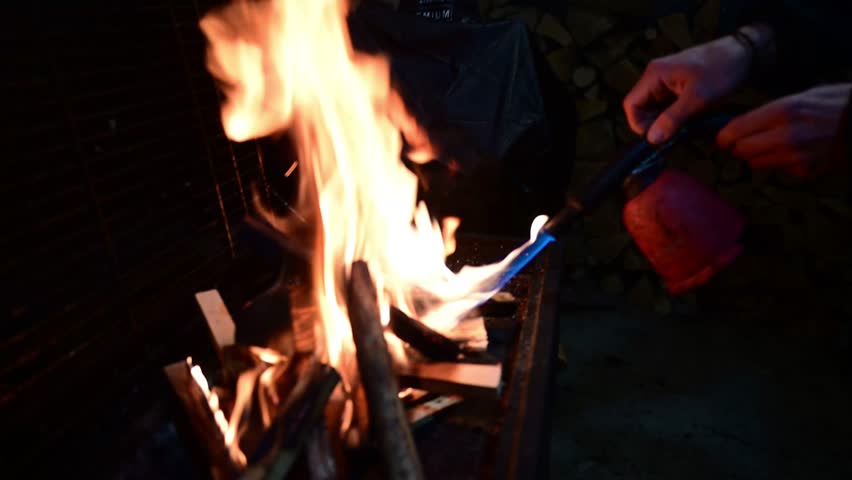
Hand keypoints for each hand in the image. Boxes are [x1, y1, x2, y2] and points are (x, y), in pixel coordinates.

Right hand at [624, 25, 772, 143]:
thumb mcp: (697, 99)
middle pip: (642, 108)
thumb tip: (651, 139)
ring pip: (655, 109)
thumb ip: (672, 119)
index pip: (631, 104)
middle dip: (654, 124)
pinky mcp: (677, 86)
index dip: (639, 124)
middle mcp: (655, 76)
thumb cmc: (721, 71)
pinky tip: (689, 120)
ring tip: (684, 128)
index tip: (657, 138)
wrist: (744, 54)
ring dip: (666, 122)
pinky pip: (667, 105)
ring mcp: (666, 81)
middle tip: (673, 136)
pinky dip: (675, 116)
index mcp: (654, 75)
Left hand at [717, 83, 851, 177]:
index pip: (735, 130)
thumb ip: (768, 112)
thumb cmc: (834, 104)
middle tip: (744, 141)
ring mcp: (796, 156)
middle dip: (739, 147)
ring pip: (756, 163)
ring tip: (774, 144)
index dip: (724, 136)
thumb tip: (737, 126)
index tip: (723, 138)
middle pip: (741, 150)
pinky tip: (796, 151)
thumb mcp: (800, 97)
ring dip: (757, 156)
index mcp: (783, 111)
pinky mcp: (805, 171)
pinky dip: (781, 162)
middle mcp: (786, 135)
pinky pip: (779, 169)